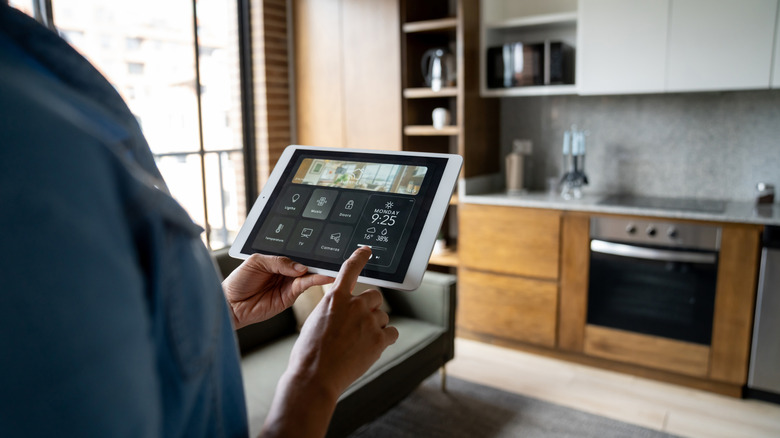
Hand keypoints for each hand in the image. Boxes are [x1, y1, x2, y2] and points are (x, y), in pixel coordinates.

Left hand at [222, 254, 332, 328]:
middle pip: (306, 264)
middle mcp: (285, 272)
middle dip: (318, 260)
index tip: (321, 246)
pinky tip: (322, 276)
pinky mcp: (289, 297)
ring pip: (309, 275)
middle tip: (332, 256)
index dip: (307, 250)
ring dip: (320, 271)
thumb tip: (300, 267)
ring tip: (331, 267)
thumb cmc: (238, 281)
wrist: (230, 304)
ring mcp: (289, 284)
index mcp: (277, 260)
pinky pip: (305, 286)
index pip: (296, 253)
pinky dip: (315, 281)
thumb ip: (278, 261)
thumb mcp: (256, 262)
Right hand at [260, 246, 398, 437]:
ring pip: (382, 316)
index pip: (350, 269)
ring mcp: (369, 322)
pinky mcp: (379, 340)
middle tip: (358, 325)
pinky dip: (384, 339)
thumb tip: (347, 310)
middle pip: (375, 296)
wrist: (314, 377)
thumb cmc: (309, 353)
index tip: (367, 251)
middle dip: (370, 308)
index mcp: (335, 298)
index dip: (360, 258)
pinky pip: (392, 333)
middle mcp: (355, 305)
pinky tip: (370, 348)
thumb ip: (334, 309)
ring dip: (375, 326)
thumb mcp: (315, 321)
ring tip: (357, 343)